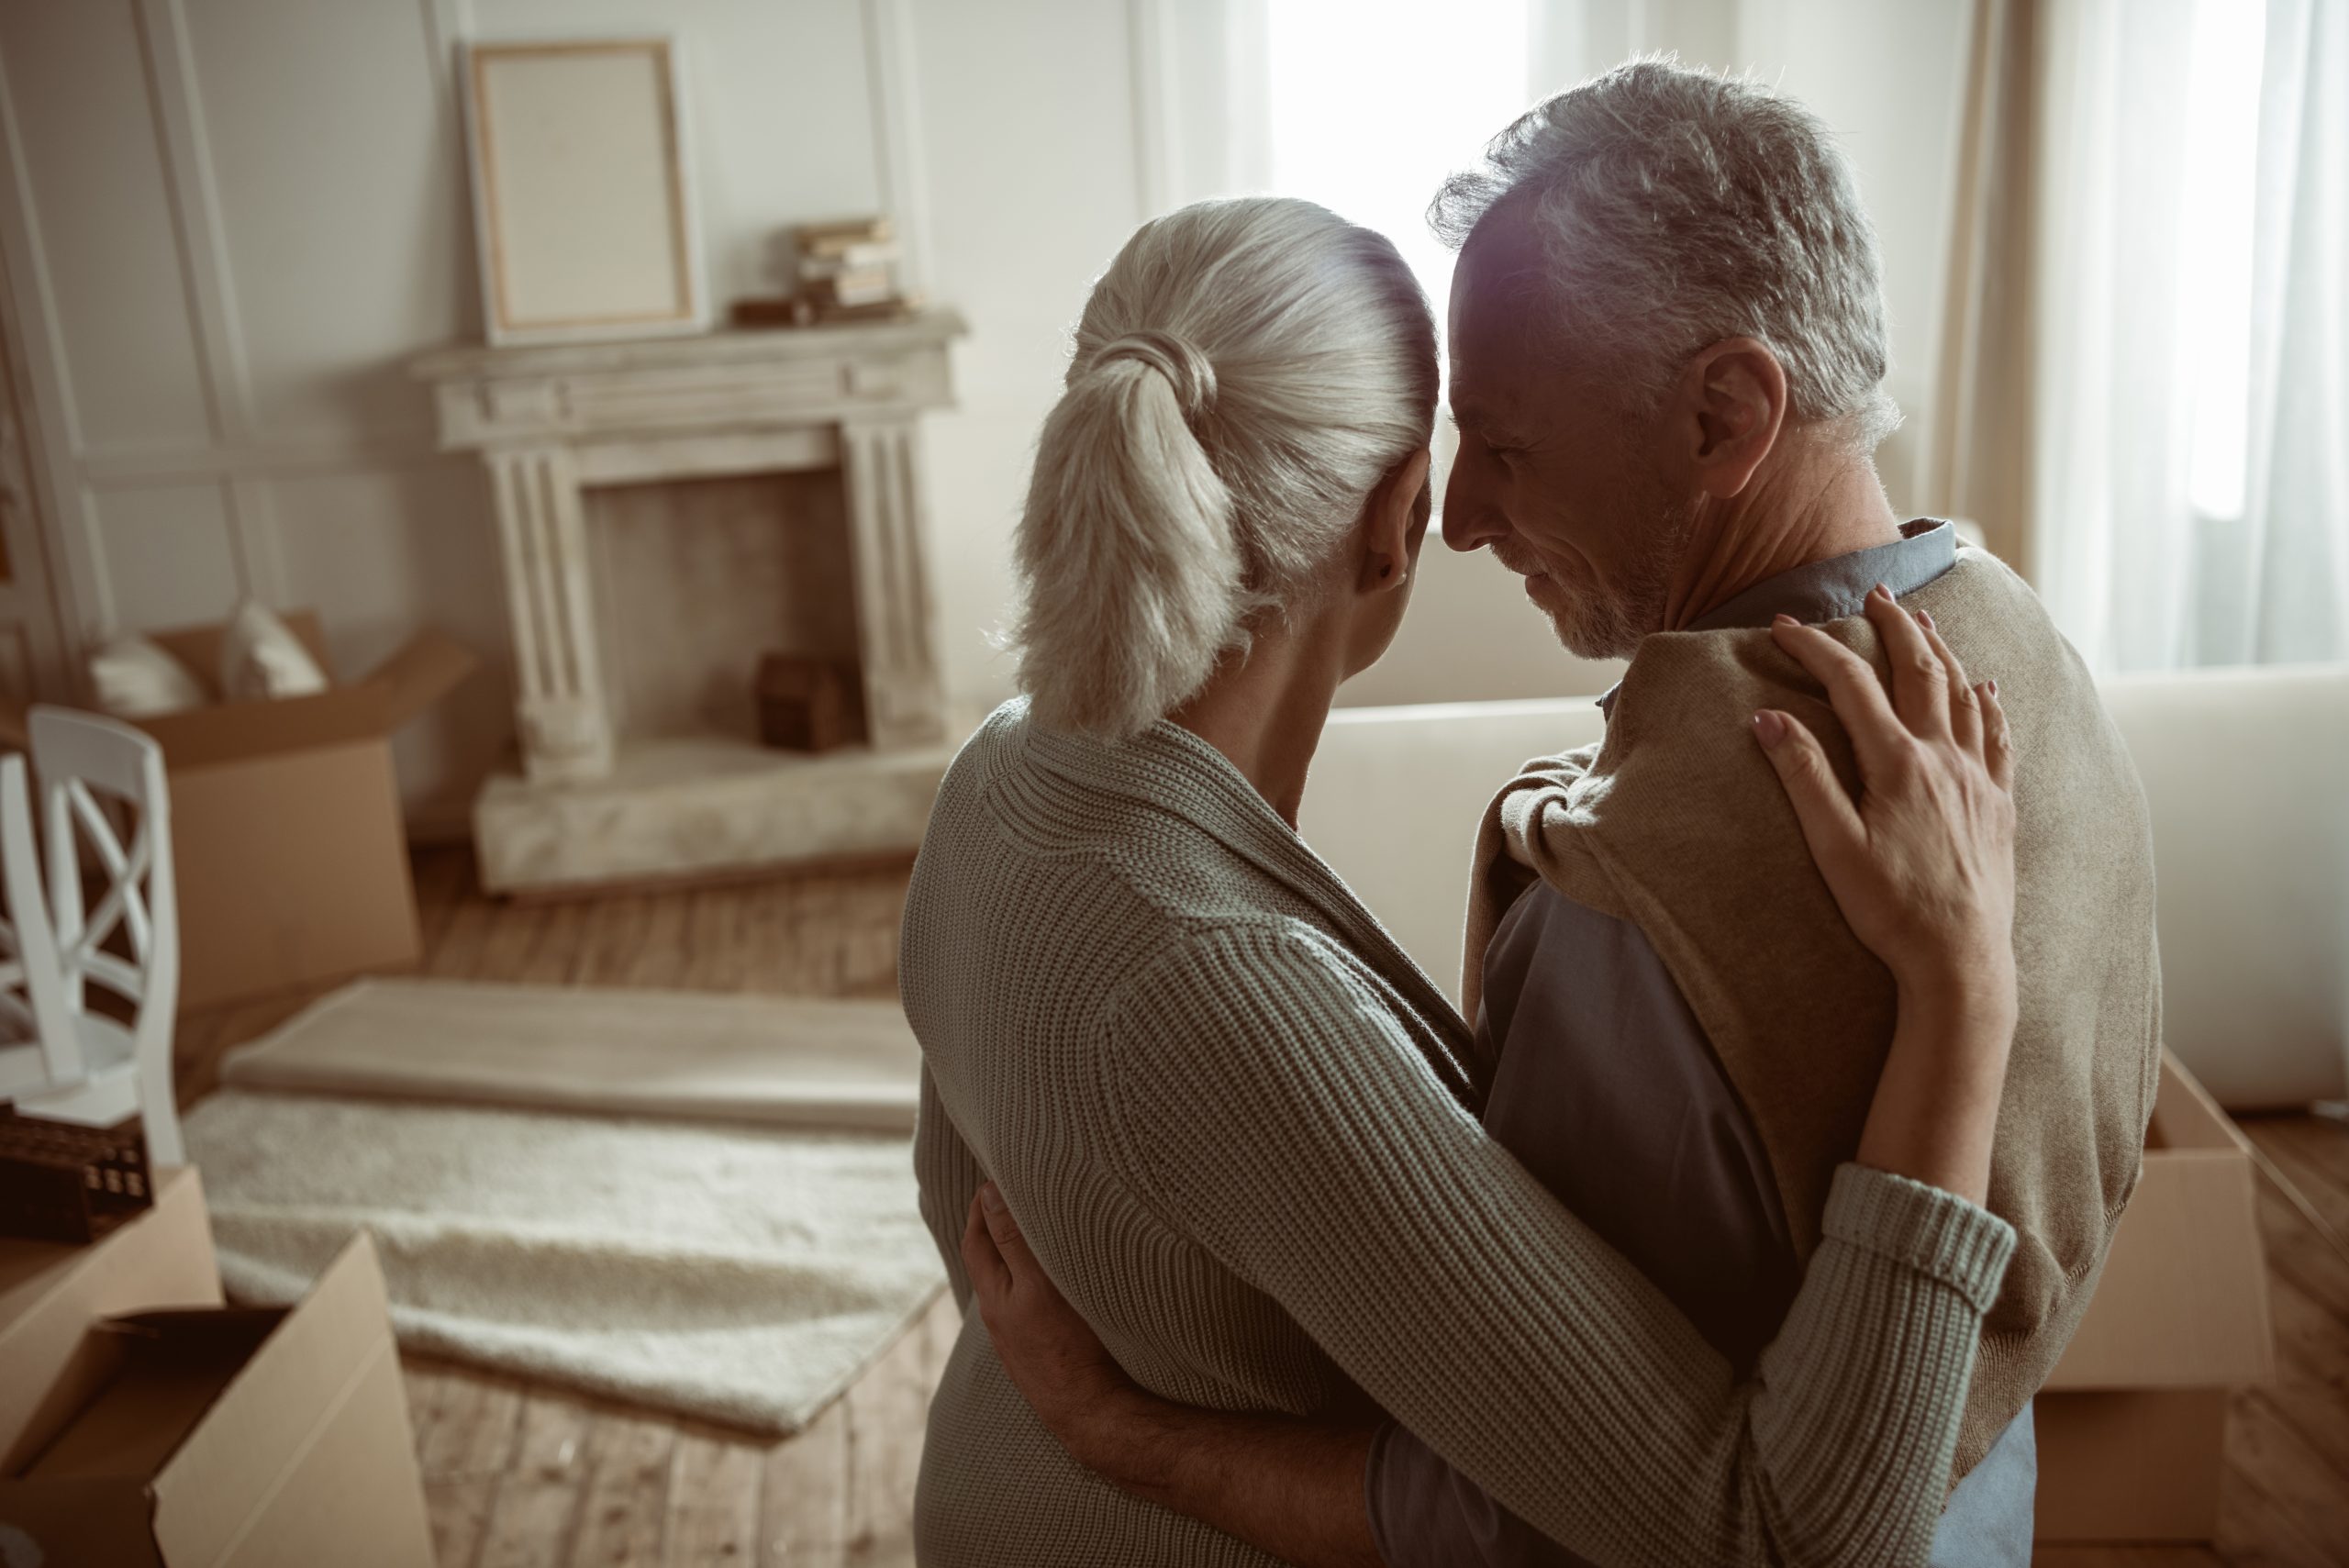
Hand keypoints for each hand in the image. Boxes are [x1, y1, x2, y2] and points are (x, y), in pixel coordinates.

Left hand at [961, 1182, 1136, 1457]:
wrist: (1090, 1415)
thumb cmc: (1067, 1348)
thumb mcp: (1038, 1285)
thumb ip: (1013, 1240)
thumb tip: (989, 1194)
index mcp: (993, 1298)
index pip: (976, 1241)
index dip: (980, 1208)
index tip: (991, 1180)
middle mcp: (999, 1320)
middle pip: (987, 1264)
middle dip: (991, 1229)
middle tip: (1005, 1199)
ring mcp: (1018, 1340)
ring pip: (1007, 1287)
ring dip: (1012, 1257)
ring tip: (1027, 1233)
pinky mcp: (1038, 1355)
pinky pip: (1025, 1308)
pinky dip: (1028, 1283)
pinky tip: (1048, 1285)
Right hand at [1752, 585, 2017, 1022]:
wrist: (1961, 960)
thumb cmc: (1890, 909)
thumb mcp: (1833, 846)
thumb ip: (1804, 776)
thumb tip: (1768, 718)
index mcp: (1898, 764)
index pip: (1852, 686)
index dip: (1816, 648)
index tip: (1786, 625)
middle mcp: (1944, 759)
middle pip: (1919, 672)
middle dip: (1894, 627)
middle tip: (1876, 594)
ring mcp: (1978, 780)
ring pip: (1964, 694)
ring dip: (1941, 651)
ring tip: (1923, 622)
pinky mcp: (1999, 805)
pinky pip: (1999, 737)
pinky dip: (1989, 704)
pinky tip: (1986, 690)